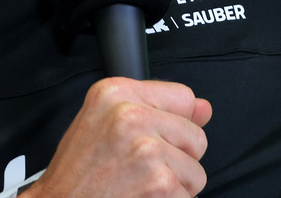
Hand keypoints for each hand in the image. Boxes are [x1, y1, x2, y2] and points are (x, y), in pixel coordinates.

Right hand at [25, 77, 212, 197]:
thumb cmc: (77, 175)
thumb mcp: (103, 124)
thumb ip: (155, 109)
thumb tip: (203, 108)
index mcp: (114, 93)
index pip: (183, 97)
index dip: (176, 124)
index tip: (156, 138)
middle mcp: (129, 115)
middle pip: (195, 136)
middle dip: (177, 160)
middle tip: (140, 170)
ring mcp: (145, 148)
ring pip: (196, 170)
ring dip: (175, 186)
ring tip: (139, 186)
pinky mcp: (158, 182)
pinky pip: (188, 195)